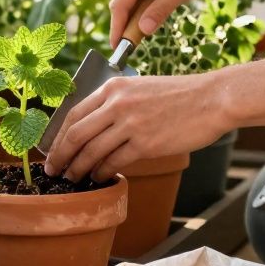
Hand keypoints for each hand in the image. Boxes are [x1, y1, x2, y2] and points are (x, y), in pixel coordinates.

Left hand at [43, 71, 232, 181]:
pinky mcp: (146, 143)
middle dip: (60, 157)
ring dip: (79, 169)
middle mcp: (117, 103)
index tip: (52, 151)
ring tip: (74, 178)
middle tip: (54, 171)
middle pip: (76, 135)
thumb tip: (93, 127)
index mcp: (113, 87)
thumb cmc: (179, 95)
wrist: (212, 99)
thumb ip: (116, 103)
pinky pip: (115, 162)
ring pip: (92, 151)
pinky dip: (103, 173)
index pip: (73, 114)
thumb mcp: (140, 88)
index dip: (58, 136)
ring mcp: (131, 123)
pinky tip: (100, 178)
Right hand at [109, 0, 243, 47]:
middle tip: (134, 48)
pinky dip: (142, 5)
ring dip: (135, 15)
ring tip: (144, 34)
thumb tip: (142, 31)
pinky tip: (151, 16)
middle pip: (121, 1)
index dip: (117, 29)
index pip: (120, 4)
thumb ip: (160, 10)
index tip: (117, 50)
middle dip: (125, 25)